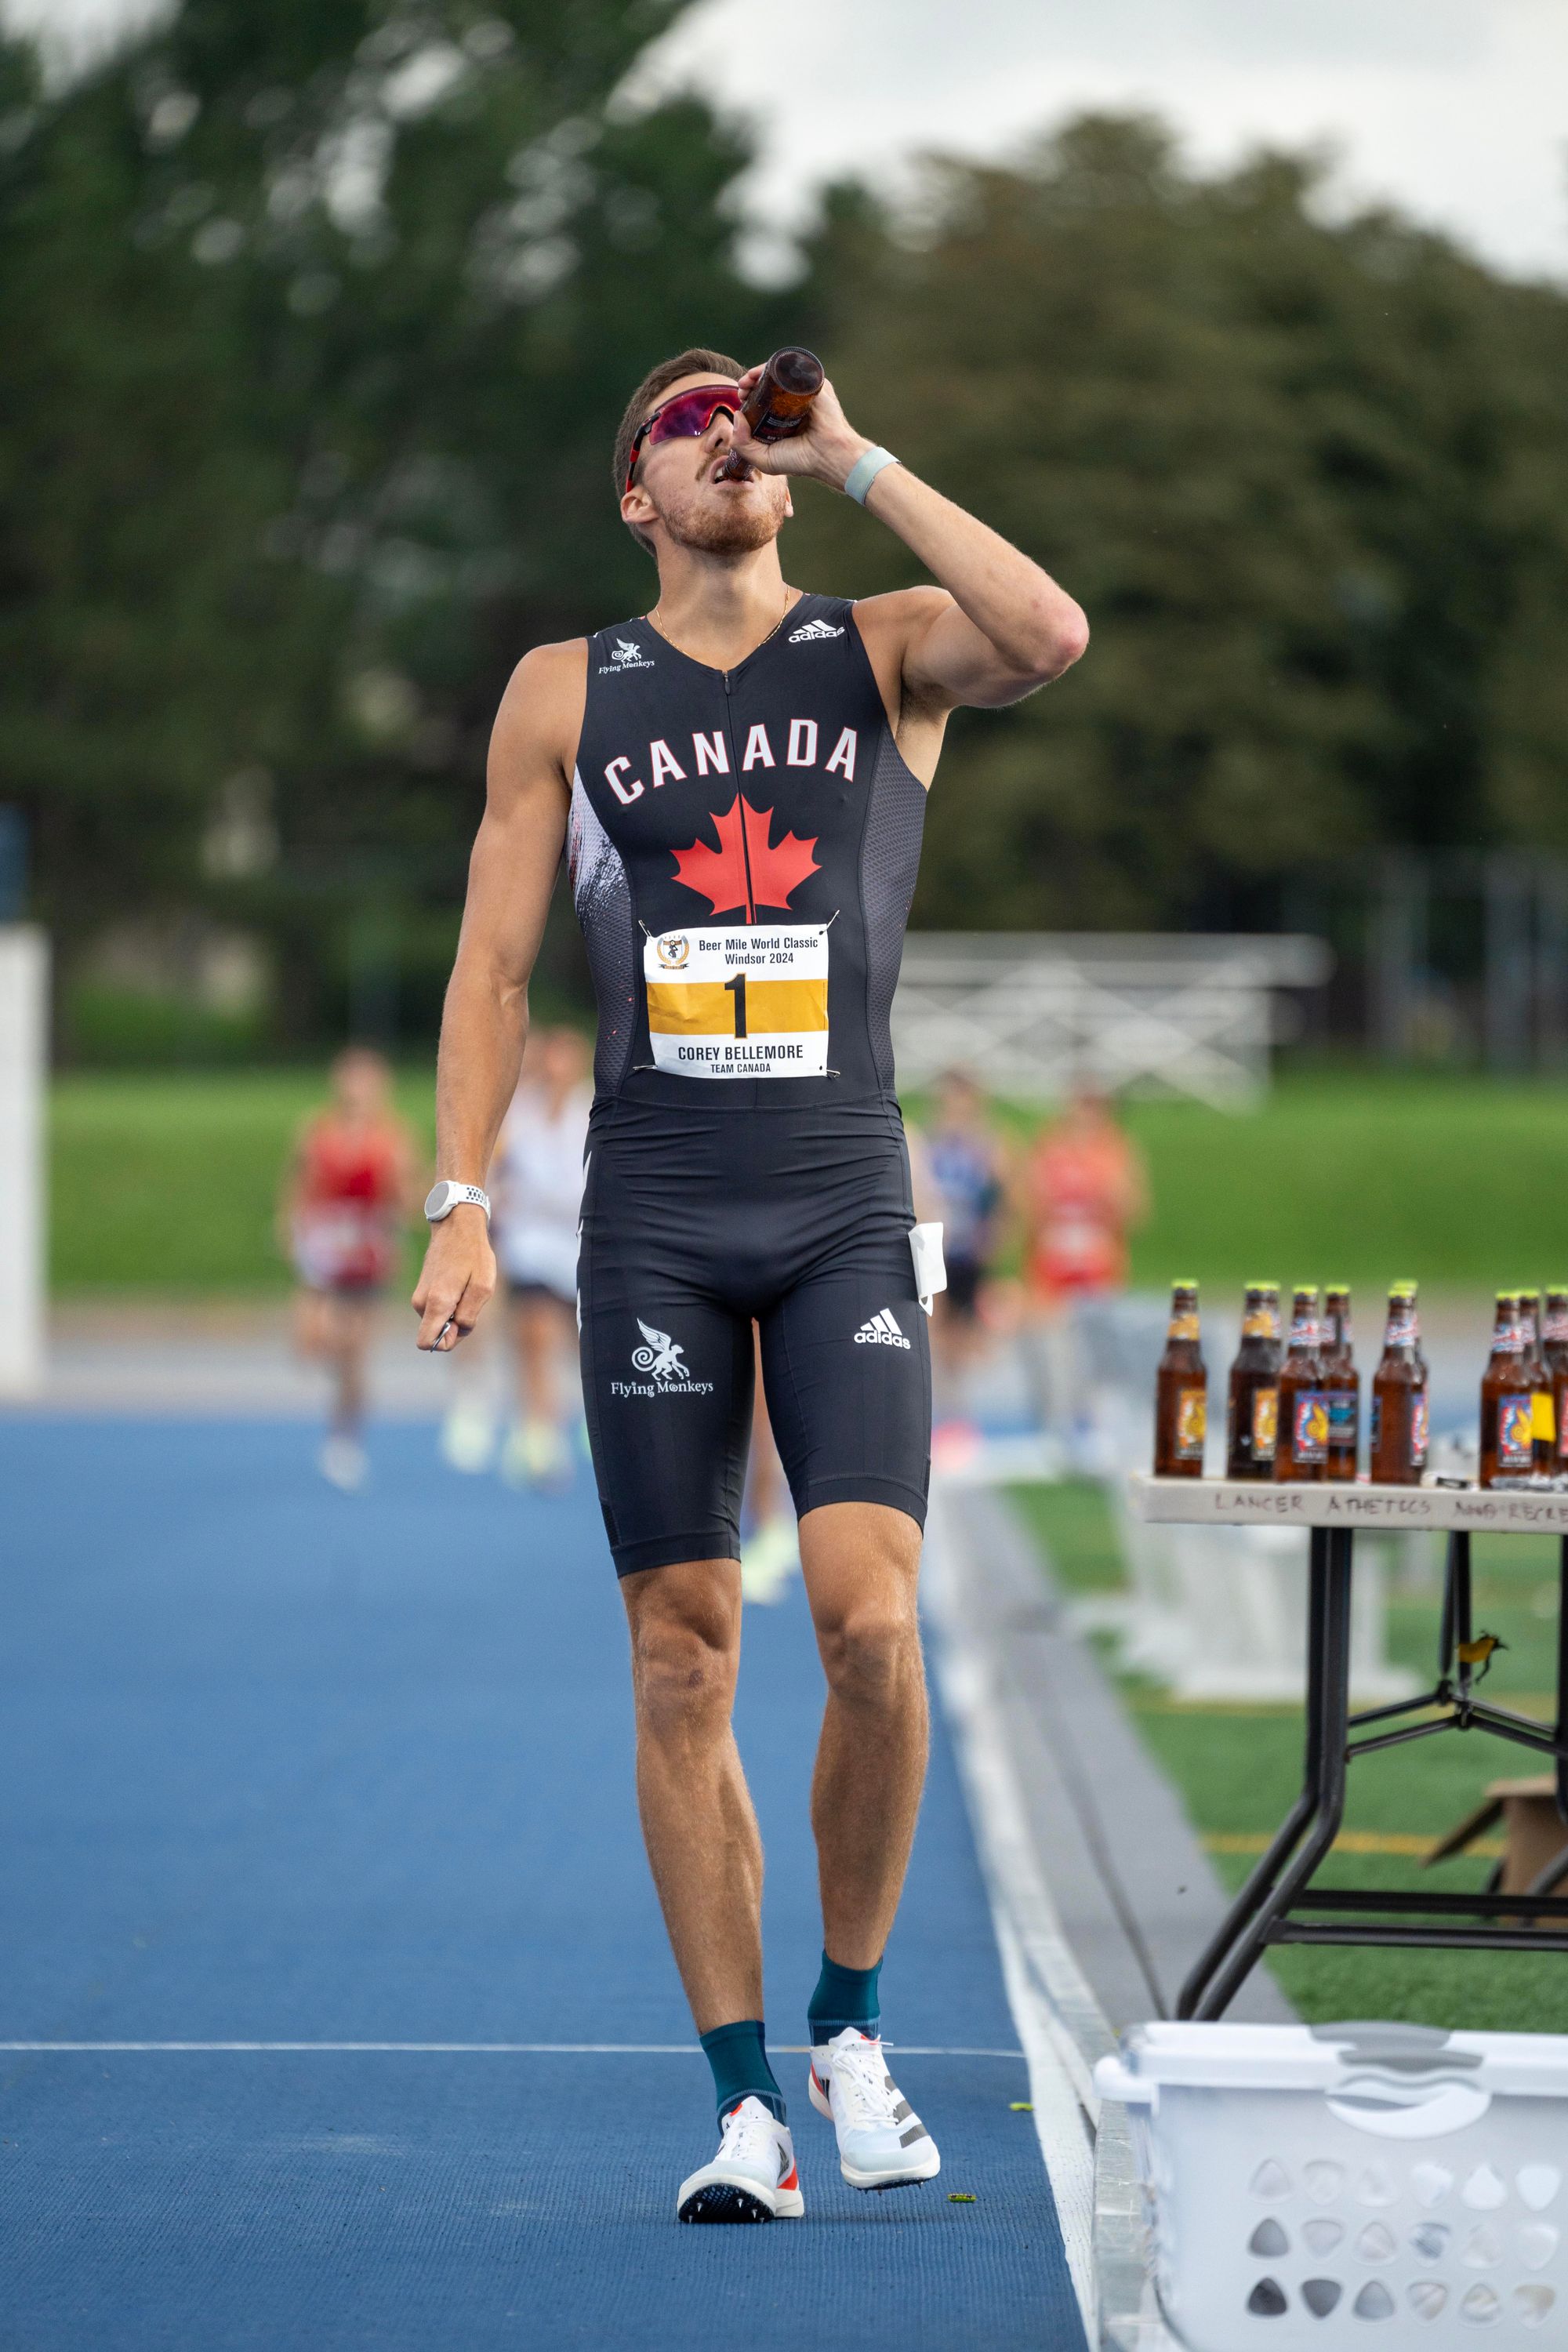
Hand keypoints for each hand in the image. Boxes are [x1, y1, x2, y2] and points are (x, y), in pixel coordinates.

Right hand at [412, 1204, 495, 1350]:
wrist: (457, 1226)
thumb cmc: (473, 1255)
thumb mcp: (483, 1288)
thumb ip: (469, 1316)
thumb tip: (456, 1332)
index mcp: (436, 1303)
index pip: (427, 1343)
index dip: (448, 1341)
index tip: (463, 1322)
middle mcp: (421, 1302)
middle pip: (437, 1333)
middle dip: (456, 1324)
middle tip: (470, 1298)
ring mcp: (419, 1295)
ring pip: (439, 1319)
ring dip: (456, 1311)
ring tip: (466, 1287)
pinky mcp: (422, 1289)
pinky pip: (438, 1308)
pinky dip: (451, 1302)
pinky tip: (460, 1283)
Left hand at [726, 363, 873, 494]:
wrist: (828, 455)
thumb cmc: (801, 460)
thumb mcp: (764, 459)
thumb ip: (743, 444)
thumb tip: (736, 415)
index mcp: (783, 420)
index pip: (762, 401)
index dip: (748, 397)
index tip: (739, 399)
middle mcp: (793, 404)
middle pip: (767, 386)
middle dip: (750, 383)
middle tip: (741, 388)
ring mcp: (804, 392)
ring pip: (778, 375)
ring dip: (759, 373)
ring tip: (747, 381)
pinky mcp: (814, 383)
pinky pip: (793, 368)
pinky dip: (776, 366)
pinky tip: (763, 373)